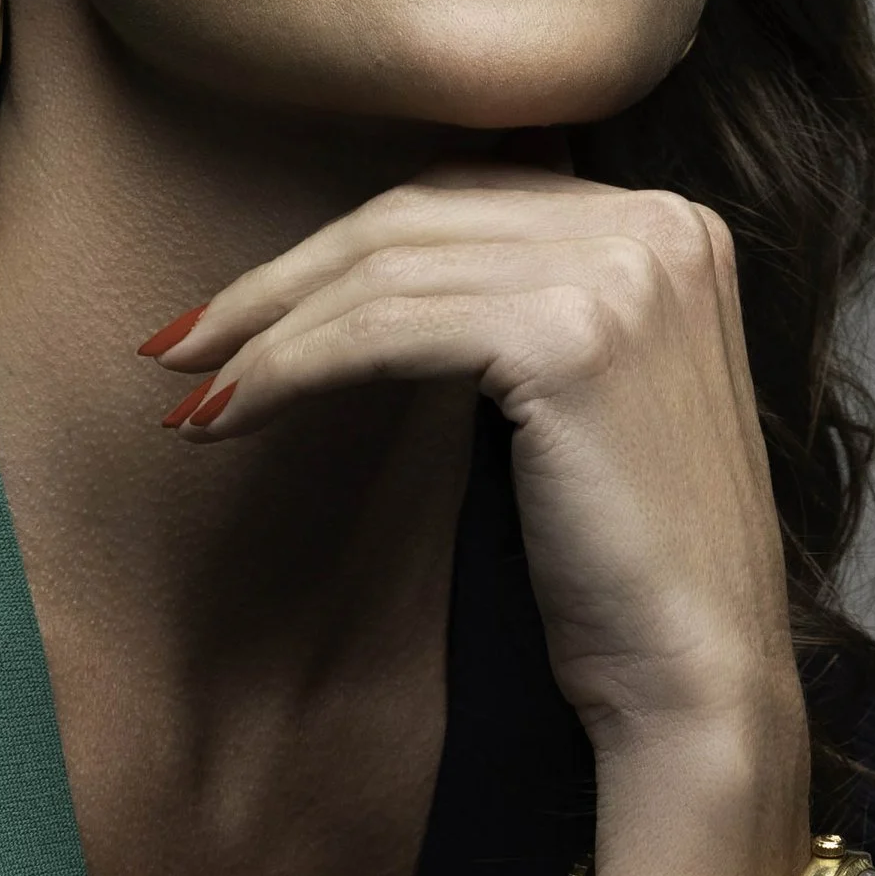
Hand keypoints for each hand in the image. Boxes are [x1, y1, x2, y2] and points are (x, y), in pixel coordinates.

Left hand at [147, 164, 810, 875]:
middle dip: (279, 281)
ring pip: (384, 273)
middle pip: (413, 216)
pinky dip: (290, 371)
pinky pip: (384, 333)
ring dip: (264, 336)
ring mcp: (622, 271)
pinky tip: (231, 418)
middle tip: (179, 346)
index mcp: (667, 222)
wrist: (695, 678)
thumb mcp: (578, 394)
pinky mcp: (571, 336)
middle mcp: (657, 223)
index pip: (458, 197)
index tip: (238, 312)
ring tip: (193, 397)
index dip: (334, 249)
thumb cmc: (619, 563)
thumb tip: (361, 264)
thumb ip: (513, 301)